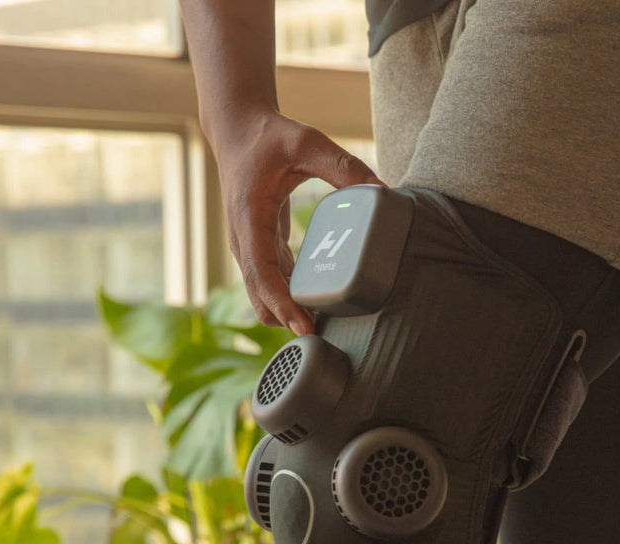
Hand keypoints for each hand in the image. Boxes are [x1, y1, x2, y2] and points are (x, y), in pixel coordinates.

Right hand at [211, 108, 383, 333]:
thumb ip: (344, 165)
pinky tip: (318, 307)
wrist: (238, 130)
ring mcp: (248, 246)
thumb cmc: (271, 136)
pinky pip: (271, 283)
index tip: (304, 327)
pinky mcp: (259, 247)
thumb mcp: (307, 142)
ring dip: (288, 312)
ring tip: (327, 327)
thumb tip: (382, 190)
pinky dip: (289, 298)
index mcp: (249, 217)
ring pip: (262, 295)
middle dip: (287, 319)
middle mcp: (242, 238)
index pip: (261, 272)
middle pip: (259, 295)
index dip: (281, 303)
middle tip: (325, 337)